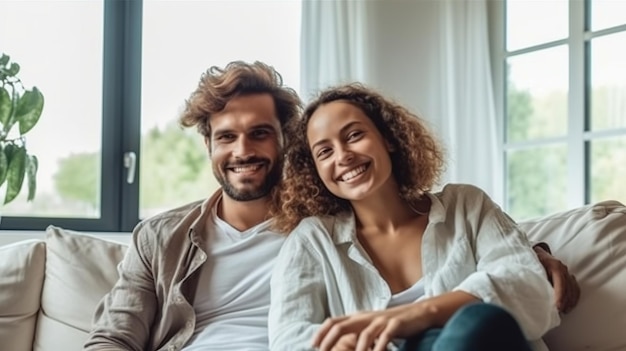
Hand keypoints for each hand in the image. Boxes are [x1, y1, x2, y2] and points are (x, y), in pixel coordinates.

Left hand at [312, 306, 429, 350]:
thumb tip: (341, 341)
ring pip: (363, 334)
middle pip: (342, 326)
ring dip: (357, 350)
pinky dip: (380, 348)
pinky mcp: (395, 324)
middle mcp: (366, 316)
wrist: (418, 312)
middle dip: (330, 340)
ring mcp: (381, 320)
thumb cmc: (391, 323)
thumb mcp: (371, 325)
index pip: (334, 321)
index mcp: (358, 317)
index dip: (322, 332)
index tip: (313, 345)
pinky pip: (385, 337)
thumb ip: (357, 331)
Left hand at [534, 245, 580, 312]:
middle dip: (564, 300)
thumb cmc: (530, 259)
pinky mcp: (568, 276)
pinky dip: (574, 298)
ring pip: (573, 288)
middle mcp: (562, 267)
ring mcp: (566, 271)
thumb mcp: (530, 265)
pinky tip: (569, 306)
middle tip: (558, 312)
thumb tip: (532, 290)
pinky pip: (575, 288)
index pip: (560, 280)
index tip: (557, 306)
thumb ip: (533, 276)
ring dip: (570, 301)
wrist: (535, 252)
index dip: (560, 294)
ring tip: (563, 312)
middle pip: (568, 286)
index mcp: (553, 264)